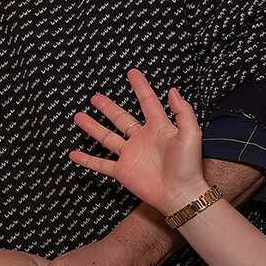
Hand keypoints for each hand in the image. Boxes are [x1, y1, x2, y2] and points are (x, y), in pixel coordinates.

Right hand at [69, 69, 208, 214]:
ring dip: (93, 127)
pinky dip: (87, 159)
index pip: (148, 102)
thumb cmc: (188, 165)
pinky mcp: (123, 171)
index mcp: (159, 127)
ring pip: (107, 137)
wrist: (180, 193)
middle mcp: (142, 139)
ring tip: (79, 116)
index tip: (132, 72)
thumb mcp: (191, 134)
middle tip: (95, 97)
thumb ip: (182, 112)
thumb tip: (173, 90)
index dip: (140, 87)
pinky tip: (74, 154)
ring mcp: (131, 155)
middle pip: (121, 118)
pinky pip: (101, 164)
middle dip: (108, 107)